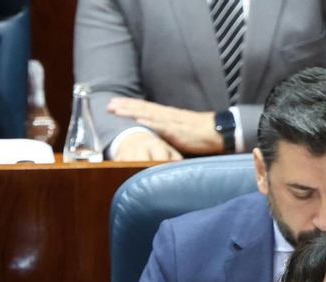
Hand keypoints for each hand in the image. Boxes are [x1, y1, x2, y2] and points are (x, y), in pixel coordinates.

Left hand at [106, 99, 222, 155]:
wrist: (216, 132)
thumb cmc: (197, 133)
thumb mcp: (175, 131)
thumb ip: (162, 131)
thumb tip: (149, 134)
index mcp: (165, 115)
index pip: (143, 107)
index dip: (128, 105)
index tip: (114, 103)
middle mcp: (165, 115)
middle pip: (142, 107)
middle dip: (124, 105)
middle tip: (108, 103)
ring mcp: (170, 121)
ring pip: (147, 113)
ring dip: (131, 110)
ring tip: (117, 109)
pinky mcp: (176, 130)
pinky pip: (161, 125)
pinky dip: (149, 121)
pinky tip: (138, 118)